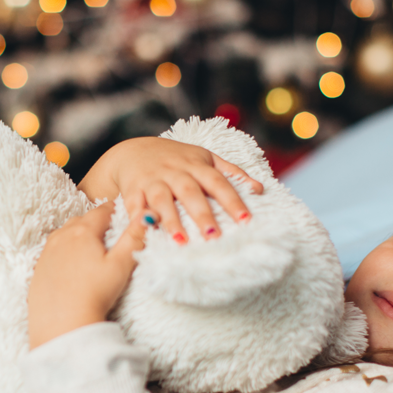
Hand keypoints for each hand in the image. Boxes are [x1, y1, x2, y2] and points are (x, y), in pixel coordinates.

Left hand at [28, 202, 151, 348]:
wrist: (62, 324)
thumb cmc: (94, 294)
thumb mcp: (120, 265)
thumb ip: (134, 238)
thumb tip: (145, 217)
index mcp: (82, 232)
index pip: (101, 211)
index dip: (114, 210)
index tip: (121, 211)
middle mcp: (61, 237)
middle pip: (81, 220)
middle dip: (95, 221)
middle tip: (108, 228)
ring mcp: (47, 253)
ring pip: (64, 234)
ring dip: (77, 234)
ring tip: (90, 245)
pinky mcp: (38, 269)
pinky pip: (53, 252)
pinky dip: (64, 251)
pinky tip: (71, 264)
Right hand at [78, 137, 262, 243]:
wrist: (134, 150)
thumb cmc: (176, 159)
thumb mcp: (205, 158)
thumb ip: (231, 173)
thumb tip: (259, 189)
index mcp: (197, 165)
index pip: (218, 183)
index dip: (232, 201)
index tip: (246, 220)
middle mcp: (175, 171)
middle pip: (190, 193)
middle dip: (202, 215)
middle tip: (215, 237)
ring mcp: (153, 180)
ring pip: (162, 199)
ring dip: (171, 220)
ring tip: (181, 242)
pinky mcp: (133, 189)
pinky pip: (134, 204)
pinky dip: (138, 218)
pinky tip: (145, 233)